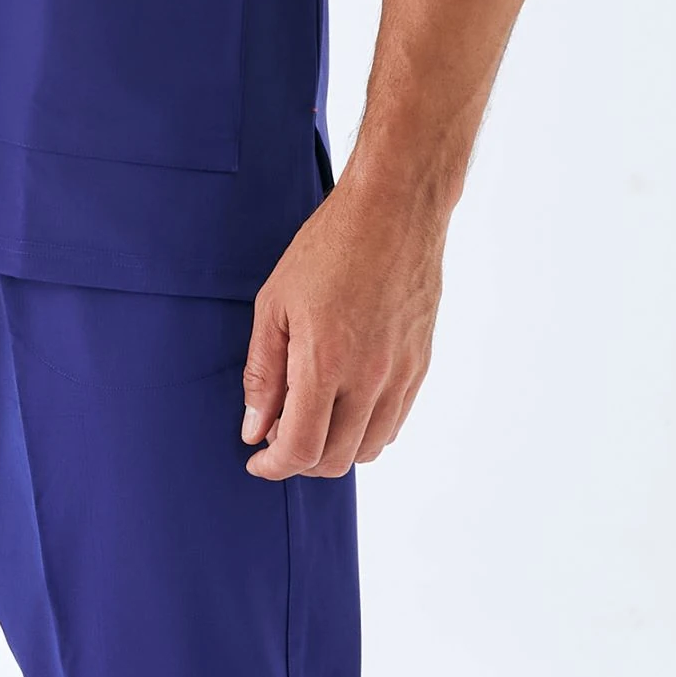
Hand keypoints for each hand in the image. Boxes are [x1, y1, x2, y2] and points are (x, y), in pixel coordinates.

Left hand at [241, 170, 447, 479]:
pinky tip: (344, 404)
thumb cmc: (328, 248)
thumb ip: (262, 374)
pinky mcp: (421, 365)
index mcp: (325, 364)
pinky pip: (394, 422)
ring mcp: (401, 374)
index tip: (257, 460)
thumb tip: (254, 429)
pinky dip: (365, 430)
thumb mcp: (274, 306)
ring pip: (369, 449)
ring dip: (335, 449)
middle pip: (335, 459)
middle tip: (278, 436)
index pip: (300, 449)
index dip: (273, 466)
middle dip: (300, 461)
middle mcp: (369, 379)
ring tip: (311, 419)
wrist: (394, 210)